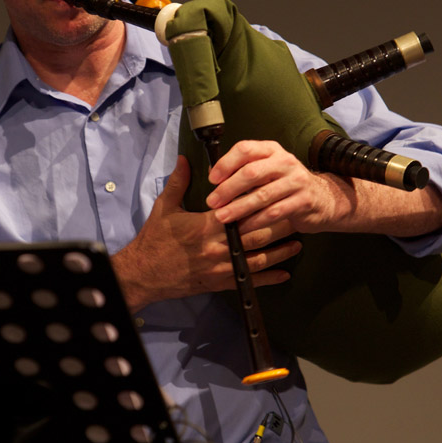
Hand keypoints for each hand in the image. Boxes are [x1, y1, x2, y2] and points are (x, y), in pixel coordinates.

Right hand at [112, 155, 300, 311]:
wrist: (143, 274)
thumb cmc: (154, 239)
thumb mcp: (165, 207)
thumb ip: (179, 182)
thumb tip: (186, 158)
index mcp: (206, 226)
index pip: (241, 212)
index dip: (261, 204)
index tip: (277, 195)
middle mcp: (218, 248)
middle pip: (257, 235)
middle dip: (279, 225)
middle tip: (296, 216)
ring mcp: (221, 268)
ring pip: (258, 259)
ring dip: (280, 251)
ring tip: (298, 243)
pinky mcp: (220, 284)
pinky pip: (250, 282)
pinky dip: (270, 278)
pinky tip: (284, 273)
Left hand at [206, 139, 352, 236]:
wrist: (323, 198)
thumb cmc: (285, 184)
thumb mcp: (266, 170)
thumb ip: (243, 170)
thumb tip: (212, 173)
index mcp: (271, 150)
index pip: (245, 149)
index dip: (226, 163)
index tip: (212, 179)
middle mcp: (284, 161)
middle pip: (251, 172)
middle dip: (228, 189)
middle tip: (212, 202)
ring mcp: (296, 180)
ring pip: (262, 195)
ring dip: (239, 208)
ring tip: (223, 217)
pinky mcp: (303, 201)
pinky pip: (275, 212)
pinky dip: (256, 221)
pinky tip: (243, 228)